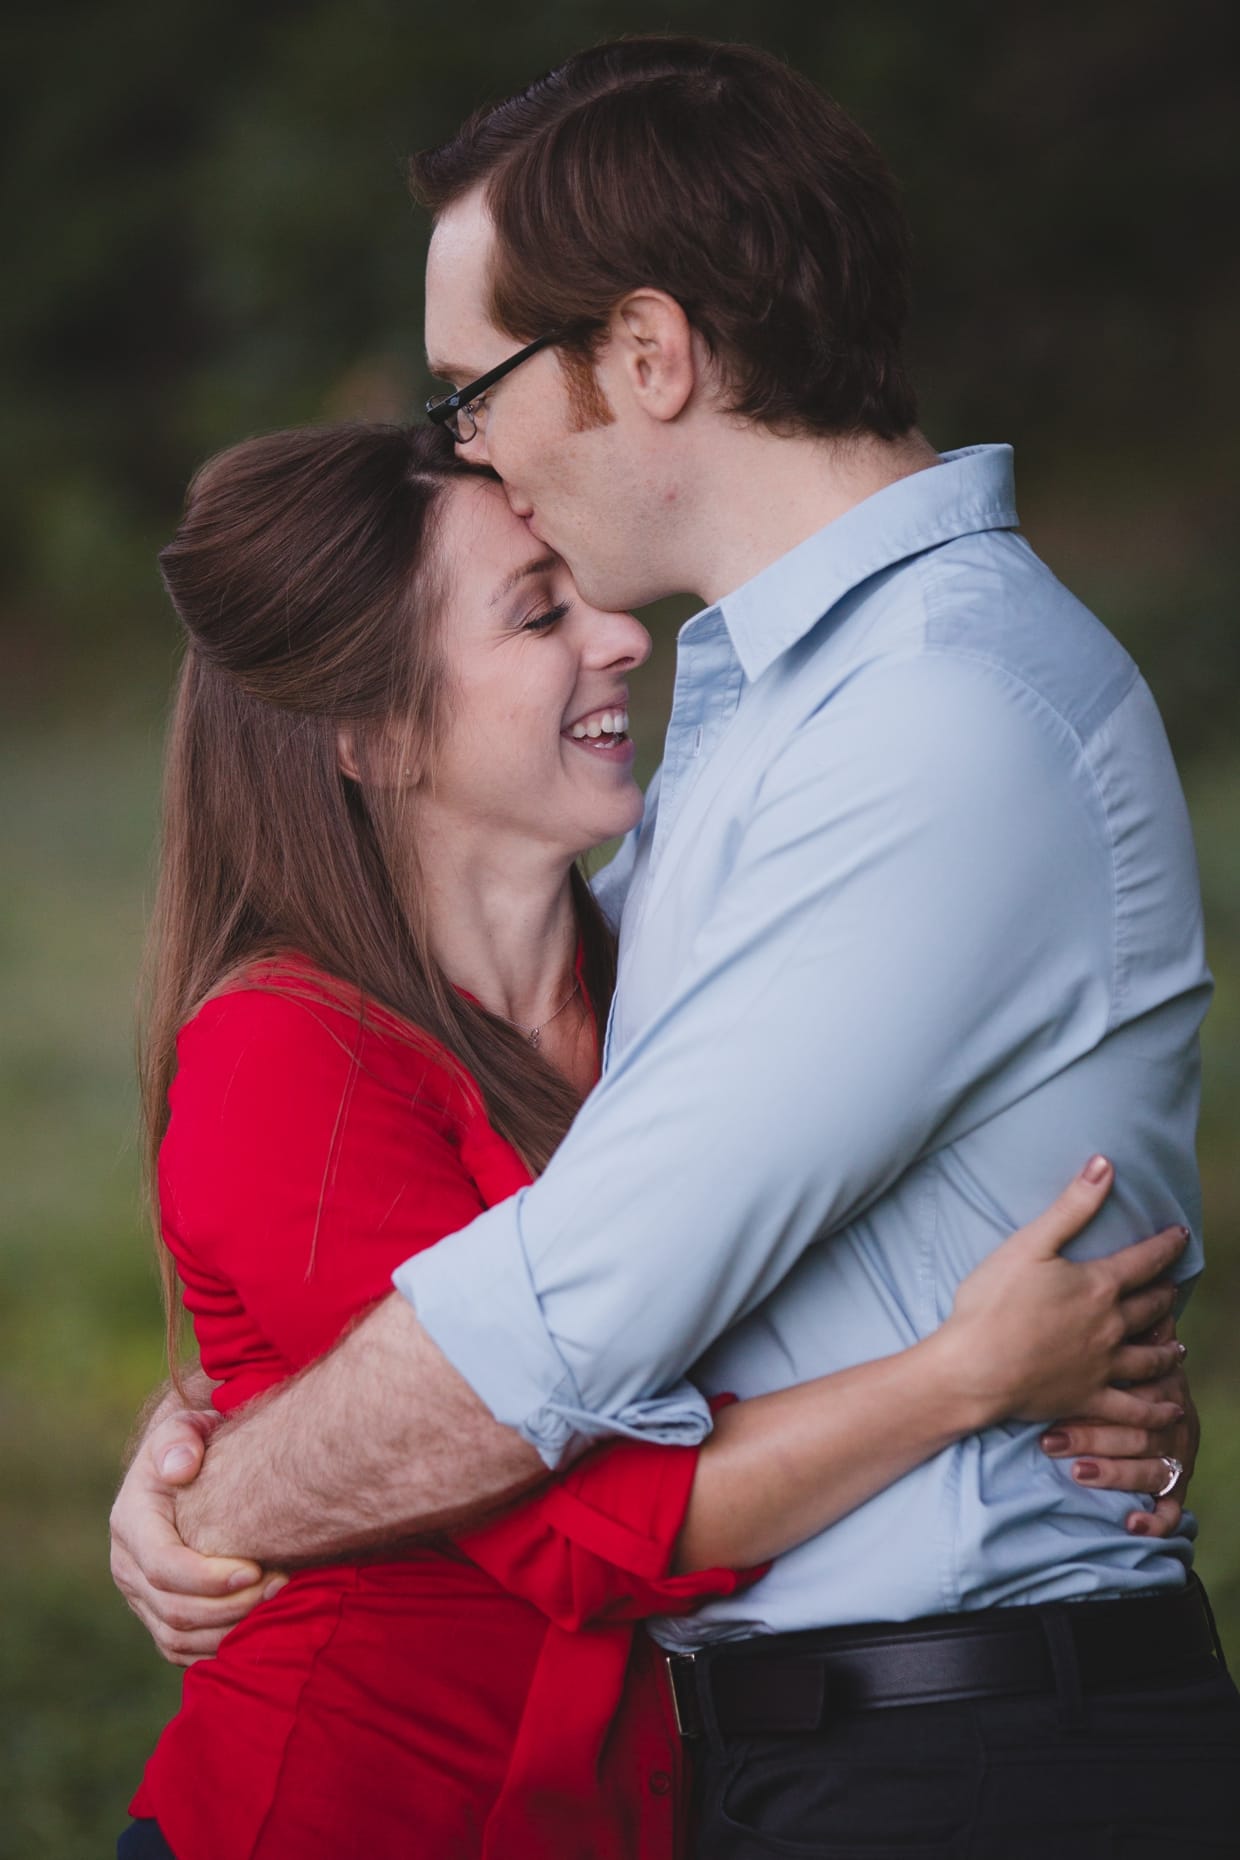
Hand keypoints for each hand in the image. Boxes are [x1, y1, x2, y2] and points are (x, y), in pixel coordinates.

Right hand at [110, 1407, 283, 1664]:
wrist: (190, 1467)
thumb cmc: (196, 1443)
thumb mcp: (186, 1426)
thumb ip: (181, 1438)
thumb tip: (180, 1467)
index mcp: (131, 1522)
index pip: (163, 1566)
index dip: (209, 1577)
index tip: (256, 1569)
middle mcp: (128, 1565)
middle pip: (174, 1609)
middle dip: (230, 1605)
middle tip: (281, 1584)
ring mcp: (140, 1596)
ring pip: (178, 1636)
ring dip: (230, 1628)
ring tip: (278, 1599)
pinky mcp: (158, 1615)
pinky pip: (183, 1649)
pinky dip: (220, 1646)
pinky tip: (260, 1625)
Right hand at [942, 1158, 1188, 1428]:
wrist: (974, 1368)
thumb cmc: (993, 1303)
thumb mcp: (1030, 1243)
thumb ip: (1071, 1206)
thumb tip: (1105, 1165)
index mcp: (1098, 1286)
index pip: (1144, 1261)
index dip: (1165, 1246)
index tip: (1181, 1236)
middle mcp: (1110, 1326)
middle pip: (1150, 1307)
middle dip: (1165, 1294)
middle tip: (1174, 1288)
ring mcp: (1102, 1366)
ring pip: (1149, 1357)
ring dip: (1166, 1348)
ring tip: (1176, 1344)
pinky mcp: (1088, 1398)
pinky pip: (1133, 1409)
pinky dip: (1155, 1411)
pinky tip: (1170, 1411)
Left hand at [1039, 1321, 1197, 1539]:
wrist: (1155, 1395)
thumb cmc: (1117, 1362)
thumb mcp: (1120, 1335)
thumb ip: (1110, 1320)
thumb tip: (1080, 1280)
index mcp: (1160, 1376)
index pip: (1137, 1384)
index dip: (1097, 1394)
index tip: (1058, 1396)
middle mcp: (1173, 1413)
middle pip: (1139, 1428)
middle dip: (1093, 1435)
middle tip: (1050, 1439)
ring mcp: (1177, 1450)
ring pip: (1152, 1467)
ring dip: (1113, 1472)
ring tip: (1078, 1472)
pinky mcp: (1178, 1482)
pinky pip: (1173, 1506)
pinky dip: (1156, 1518)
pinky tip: (1131, 1524)